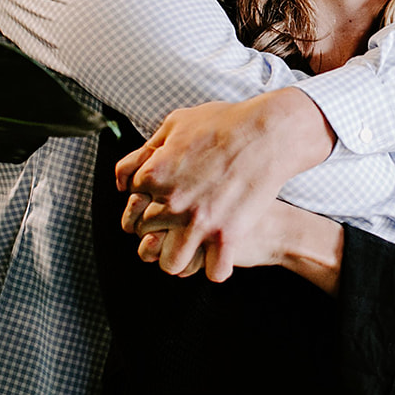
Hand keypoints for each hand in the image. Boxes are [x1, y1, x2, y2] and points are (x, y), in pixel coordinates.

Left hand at [115, 88, 334, 280]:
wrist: (267, 133)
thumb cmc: (225, 123)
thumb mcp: (176, 123)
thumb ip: (147, 150)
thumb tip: (128, 175)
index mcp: (154, 176)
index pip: (131, 206)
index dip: (144, 207)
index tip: (157, 205)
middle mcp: (172, 203)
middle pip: (146, 236)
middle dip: (158, 233)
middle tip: (175, 226)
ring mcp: (199, 222)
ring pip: (171, 263)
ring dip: (179, 258)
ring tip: (190, 249)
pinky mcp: (227, 235)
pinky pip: (213, 271)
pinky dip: (215, 268)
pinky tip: (220, 256)